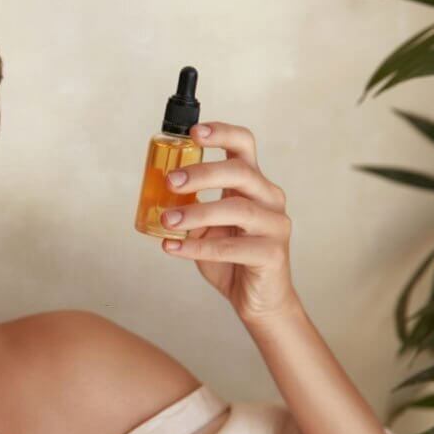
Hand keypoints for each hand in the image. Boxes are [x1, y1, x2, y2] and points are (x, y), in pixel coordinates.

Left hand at [159, 122, 299, 327]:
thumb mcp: (206, 228)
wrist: (257, 300)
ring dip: (197, 213)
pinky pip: (233, 248)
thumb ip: (190, 209)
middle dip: (203, 173)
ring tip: (167, 221)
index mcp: (252, 185)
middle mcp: (268, 198)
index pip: (244, 146)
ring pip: (237, 209)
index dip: (222, 133)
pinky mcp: (272, 254)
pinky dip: (199, 247)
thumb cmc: (232, 259)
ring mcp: (275, 225)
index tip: (194, 133)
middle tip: (171, 181)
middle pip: (241, 172)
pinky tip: (174, 248)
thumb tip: (158, 198)